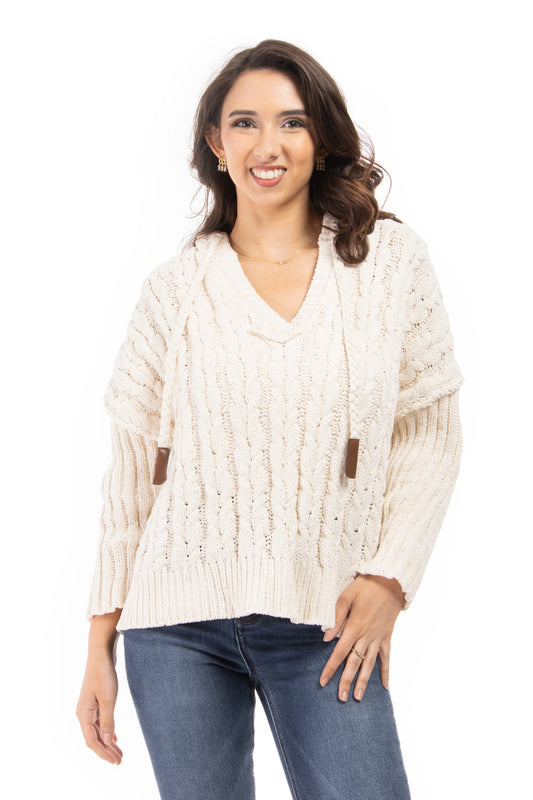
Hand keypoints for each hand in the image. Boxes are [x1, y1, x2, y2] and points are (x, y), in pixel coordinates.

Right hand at [76, 648, 122, 764]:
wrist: (101, 652)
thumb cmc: (104, 674)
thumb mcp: (108, 698)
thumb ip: (108, 720)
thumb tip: (107, 741)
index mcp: (83, 714)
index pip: (92, 741)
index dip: (104, 753)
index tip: (116, 761)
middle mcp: (83, 712)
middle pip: (94, 737)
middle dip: (106, 750)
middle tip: (120, 760)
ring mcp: (89, 706)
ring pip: (98, 730)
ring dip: (107, 742)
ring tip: (119, 752)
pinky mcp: (95, 700)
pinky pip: (99, 721)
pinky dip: (107, 730)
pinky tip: (114, 737)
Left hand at [319, 574, 404, 701]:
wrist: (390, 582)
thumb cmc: (365, 586)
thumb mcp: (346, 596)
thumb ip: (335, 618)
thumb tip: (325, 637)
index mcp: (354, 627)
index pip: (340, 652)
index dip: (331, 668)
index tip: (323, 681)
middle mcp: (366, 636)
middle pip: (354, 663)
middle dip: (347, 681)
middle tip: (341, 698)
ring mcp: (378, 638)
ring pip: (369, 664)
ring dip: (364, 681)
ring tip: (359, 698)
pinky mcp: (387, 636)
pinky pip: (386, 657)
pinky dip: (386, 672)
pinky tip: (385, 686)